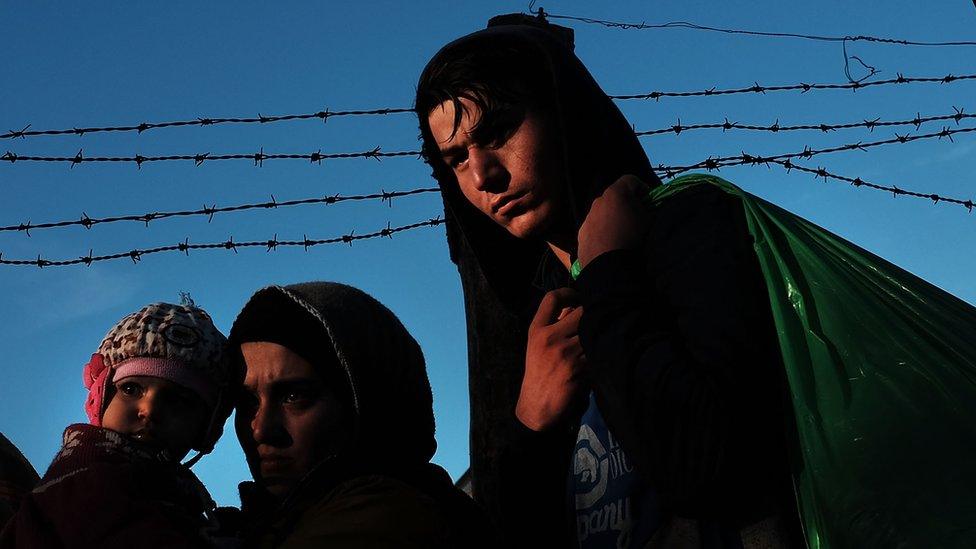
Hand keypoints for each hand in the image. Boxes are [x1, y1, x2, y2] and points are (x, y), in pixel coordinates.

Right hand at [516, 288, 589, 430]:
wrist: (538, 406)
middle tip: (595, 319)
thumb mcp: (538, 345)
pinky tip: (600, 353)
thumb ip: (553, 324)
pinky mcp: (581, 369)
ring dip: (599, 333)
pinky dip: (601, 351)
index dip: (569, 292)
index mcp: (537, 330)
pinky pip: (598, 350)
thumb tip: (575, 305)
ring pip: (593, 330)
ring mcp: (566, 353)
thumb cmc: (540, 373)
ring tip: (602, 335)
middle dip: (590, 314)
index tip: (577, 298)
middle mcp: (550, 338)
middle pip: (580, 310)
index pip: (552, 298)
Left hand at [577, 175, 647, 268]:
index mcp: (615, 193)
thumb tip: (647, 208)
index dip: (643, 188)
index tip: (649, 201)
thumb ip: (648, 208)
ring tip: (622, 235)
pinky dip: (602, 232)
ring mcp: (587, 218)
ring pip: (603, 213)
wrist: (610, 266)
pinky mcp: (581, 234)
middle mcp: (598, 202)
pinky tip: (610, 245)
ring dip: (613, 219)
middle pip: (615, 197)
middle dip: (626, 204)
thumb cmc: (634, 238)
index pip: (631, 180)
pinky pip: (594, 228)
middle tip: (636, 219)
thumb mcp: (649, 220)